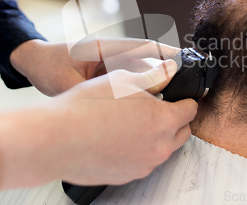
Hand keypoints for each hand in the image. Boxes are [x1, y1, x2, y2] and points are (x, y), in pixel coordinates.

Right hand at [0, 60, 197, 189]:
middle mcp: (159, 146)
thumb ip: (154, 77)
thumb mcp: (124, 80)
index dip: (185, 99)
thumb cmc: (86, 108)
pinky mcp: (128, 175)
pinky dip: (138, 149)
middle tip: (156, 107)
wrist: (56, 139)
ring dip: (157, 135)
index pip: (190, 109)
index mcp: (164, 120)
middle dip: (174, 119)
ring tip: (132, 121)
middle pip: (182, 132)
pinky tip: (119, 137)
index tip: (179, 97)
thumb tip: (169, 71)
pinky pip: (143, 160)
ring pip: (162, 148)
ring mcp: (144, 164)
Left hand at [9, 38, 180, 95]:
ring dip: (152, 83)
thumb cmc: (45, 65)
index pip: (139, 47)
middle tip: (182, 85)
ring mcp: (110, 63)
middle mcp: (110, 53)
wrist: (33, 63)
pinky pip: (128, 82)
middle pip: (144, 61)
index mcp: (103, 47)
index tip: (182, 58)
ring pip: (138, 73)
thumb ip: (86, 93)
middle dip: (163, 71)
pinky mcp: (107, 74)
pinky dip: (138, 91)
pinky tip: (146, 105)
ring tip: (168, 98)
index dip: (163, 52)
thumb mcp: (63, 81)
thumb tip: (115, 105)